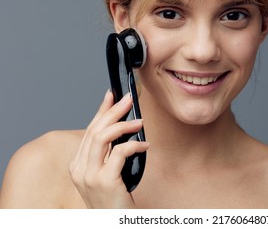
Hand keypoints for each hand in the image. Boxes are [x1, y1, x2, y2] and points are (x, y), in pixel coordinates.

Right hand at [69, 90, 148, 207]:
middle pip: (95, 130)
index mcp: (78, 165)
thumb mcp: (108, 173)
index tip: (112, 95)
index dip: (101, 110)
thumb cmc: (114, 199)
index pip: (90, 130)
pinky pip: (119, 153)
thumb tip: (123, 126)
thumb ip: (109, 153)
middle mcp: (80, 169)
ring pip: (102, 137)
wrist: (114, 223)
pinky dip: (134, 145)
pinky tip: (145, 145)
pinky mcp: (104, 182)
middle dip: (113, 110)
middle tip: (129, 99)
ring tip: (139, 121)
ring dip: (123, 124)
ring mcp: (90, 176)